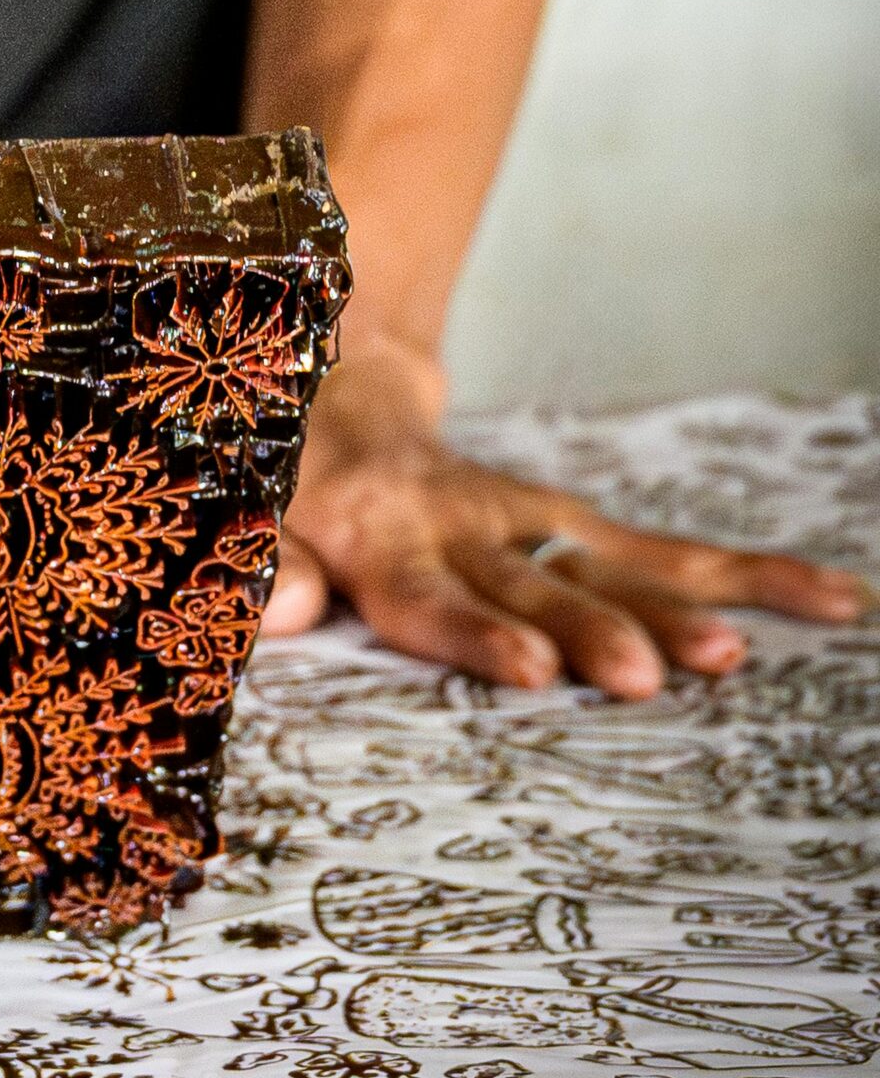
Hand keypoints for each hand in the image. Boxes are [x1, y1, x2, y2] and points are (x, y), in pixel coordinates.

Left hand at [264, 337, 869, 696]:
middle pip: (534, 586)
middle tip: (642, 677)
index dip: (477, 632)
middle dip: (589, 631)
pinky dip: (745, 576)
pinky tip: (829, 600)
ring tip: (732, 658)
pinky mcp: (571, 524)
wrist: (333, 400)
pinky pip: (662, 553)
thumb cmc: (289, 489)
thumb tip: (283, 613)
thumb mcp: (255, 521)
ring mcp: (528, 523)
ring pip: (612, 568)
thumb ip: (272, 573)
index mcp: (380, 539)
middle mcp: (466, 528)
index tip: (528, 670)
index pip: (429, 596)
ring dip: (670, 611)